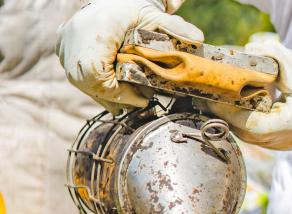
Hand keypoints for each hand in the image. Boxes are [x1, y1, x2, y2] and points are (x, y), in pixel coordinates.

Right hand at [56, 0, 202, 113]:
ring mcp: (66, 45)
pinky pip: (78, 76)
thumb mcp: (153, 14)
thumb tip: (197, 39)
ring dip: (107, 93)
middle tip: (141, 101)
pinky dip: (99, 87)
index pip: (95, 73)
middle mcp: (73, 39)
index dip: (116, 92)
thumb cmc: (131, 5)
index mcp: (94, 31)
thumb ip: (175, 27)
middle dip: (115, 96)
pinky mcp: (65, 50)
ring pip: (81, 82)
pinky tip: (118, 94)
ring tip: (132, 99)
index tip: (141, 99)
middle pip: (87, 81)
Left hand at [207, 41, 291, 148]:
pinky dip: (240, 119)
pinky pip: (251, 134)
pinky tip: (232, 104)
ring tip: (216, 97)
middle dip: (224, 114)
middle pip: (246, 132)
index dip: (231, 112)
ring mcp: (281, 145)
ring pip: (246, 135)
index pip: (254, 124)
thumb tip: (251, 50)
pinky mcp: (276, 143)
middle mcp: (287, 139)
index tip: (214, 96)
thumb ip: (276, 56)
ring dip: (230, 117)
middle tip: (207, 94)